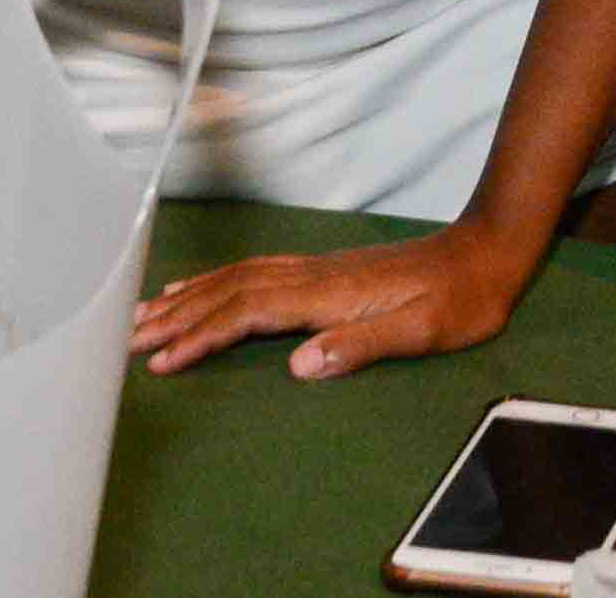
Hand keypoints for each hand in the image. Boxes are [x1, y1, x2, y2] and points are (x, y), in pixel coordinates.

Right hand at [129, 220, 538, 381]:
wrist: (489, 252)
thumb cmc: (464, 298)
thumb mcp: (425, 330)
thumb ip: (363, 344)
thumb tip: (301, 363)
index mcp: (331, 294)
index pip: (250, 313)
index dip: (202, 336)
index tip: (161, 360)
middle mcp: (316, 276)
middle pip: (232, 291)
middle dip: (178, 316)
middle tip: (125, 340)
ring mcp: (319, 269)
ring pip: (240, 278)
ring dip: (192, 297)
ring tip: (145, 315)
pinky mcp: (326, 271)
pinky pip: (257, 273)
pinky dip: (220, 282)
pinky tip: (204, 289)